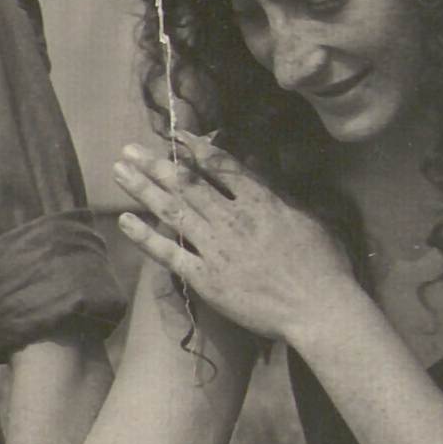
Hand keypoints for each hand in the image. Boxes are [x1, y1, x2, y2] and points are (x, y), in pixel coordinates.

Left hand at [107, 137, 372, 354]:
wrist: (318, 309)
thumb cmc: (323, 265)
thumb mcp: (306, 217)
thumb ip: (276, 192)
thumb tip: (255, 166)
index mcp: (260, 202)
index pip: (221, 166)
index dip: (195, 148)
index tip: (174, 134)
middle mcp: (232, 220)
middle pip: (187, 185)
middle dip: (155, 164)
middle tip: (129, 149)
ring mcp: (215, 249)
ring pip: (172, 211)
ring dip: (142, 189)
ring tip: (119, 171)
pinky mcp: (205, 278)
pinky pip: (168, 253)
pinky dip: (144, 236)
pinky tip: (124, 221)